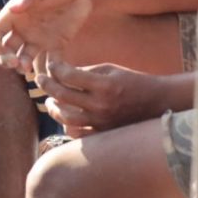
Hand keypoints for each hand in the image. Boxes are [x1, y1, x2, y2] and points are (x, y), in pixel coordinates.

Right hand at [0, 0, 89, 69]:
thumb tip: (13, 9)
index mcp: (14, 15)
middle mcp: (23, 29)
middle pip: (7, 49)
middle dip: (6, 59)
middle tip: (15, 64)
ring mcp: (39, 38)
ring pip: (24, 58)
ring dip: (22, 66)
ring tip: (27, 68)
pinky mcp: (56, 45)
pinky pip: (49, 62)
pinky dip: (49, 70)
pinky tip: (51, 71)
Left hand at [34, 58, 176, 135]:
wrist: (157, 103)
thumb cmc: (132, 82)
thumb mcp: (111, 70)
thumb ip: (86, 72)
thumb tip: (60, 73)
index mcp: (104, 85)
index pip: (69, 75)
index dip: (55, 68)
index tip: (50, 64)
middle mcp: (101, 105)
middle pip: (63, 96)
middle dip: (46, 85)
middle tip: (40, 79)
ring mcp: (102, 122)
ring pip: (66, 117)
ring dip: (53, 108)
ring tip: (49, 101)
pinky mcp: (104, 134)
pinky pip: (78, 134)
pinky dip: (67, 126)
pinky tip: (64, 118)